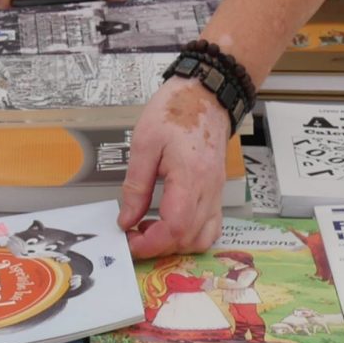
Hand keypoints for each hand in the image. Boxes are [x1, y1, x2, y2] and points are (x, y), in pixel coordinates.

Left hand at [121, 77, 234, 259]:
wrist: (205, 95)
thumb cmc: (174, 112)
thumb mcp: (144, 143)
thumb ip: (136, 186)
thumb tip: (126, 219)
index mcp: (190, 176)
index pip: (176, 226)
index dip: (151, 243)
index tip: (130, 242)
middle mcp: (209, 189)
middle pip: (189, 238)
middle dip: (159, 247)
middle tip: (134, 237)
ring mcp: (216, 192)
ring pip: (203, 238)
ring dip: (176, 244)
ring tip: (150, 231)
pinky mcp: (217, 191)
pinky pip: (211, 226)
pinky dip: (191, 235)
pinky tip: (170, 225)